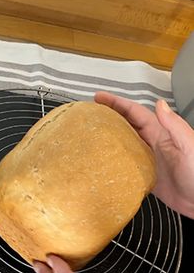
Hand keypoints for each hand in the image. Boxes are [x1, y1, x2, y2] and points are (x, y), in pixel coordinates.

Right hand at [95, 91, 193, 218]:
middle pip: (125, 125)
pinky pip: (125, 163)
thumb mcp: (189, 145)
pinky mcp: (144, 174)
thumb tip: (159, 104)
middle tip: (89, 114)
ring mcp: (146, 159)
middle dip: (108, 116)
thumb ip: (174, 126)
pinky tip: (102, 161)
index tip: (100, 98)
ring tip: (90, 133)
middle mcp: (151, 143)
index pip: (135, 112)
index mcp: (160, 133)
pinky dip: (113, 159)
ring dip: (108, 136)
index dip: (117, 103)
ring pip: (123, 143)